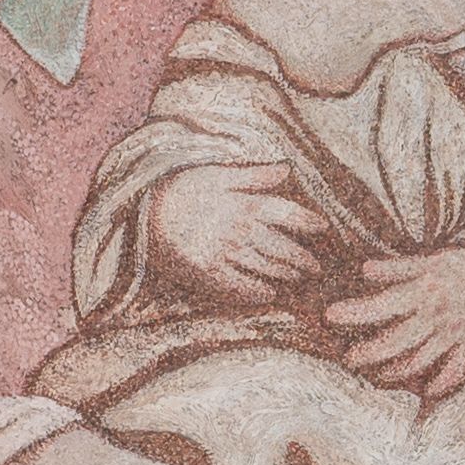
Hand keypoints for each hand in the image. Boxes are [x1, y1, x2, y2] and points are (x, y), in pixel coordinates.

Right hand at [146, 177, 329, 308]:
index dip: (308, 222)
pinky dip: (257, 292)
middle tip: (317, 267)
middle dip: (302, 257)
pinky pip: (239, 287)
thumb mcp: (217, 174)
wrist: (142, 212)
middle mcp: (240, 230)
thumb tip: (287, 170)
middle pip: (281, 246)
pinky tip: (270, 295)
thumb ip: (254, 175)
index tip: (322, 228)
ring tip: (299, 279)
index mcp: (244, 204)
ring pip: (265, 266)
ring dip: (286, 274)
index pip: (286, 213)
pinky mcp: (208, 274)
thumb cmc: (180, 188)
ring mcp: (225, 254)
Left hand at [328, 238, 464, 396]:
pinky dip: (437, 385)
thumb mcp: (436, 259)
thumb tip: (364, 269)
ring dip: (394, 372)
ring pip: (417, 362)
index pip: (379, 305)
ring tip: (379, 375)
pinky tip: (425, 391)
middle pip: (392, 341)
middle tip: (349, 358)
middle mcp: (436, 316)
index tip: (329, 317)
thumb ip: (399, 267)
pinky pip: (452, 376)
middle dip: (367, 353)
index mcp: (424, 290)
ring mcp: (455, 336)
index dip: (353, 313)